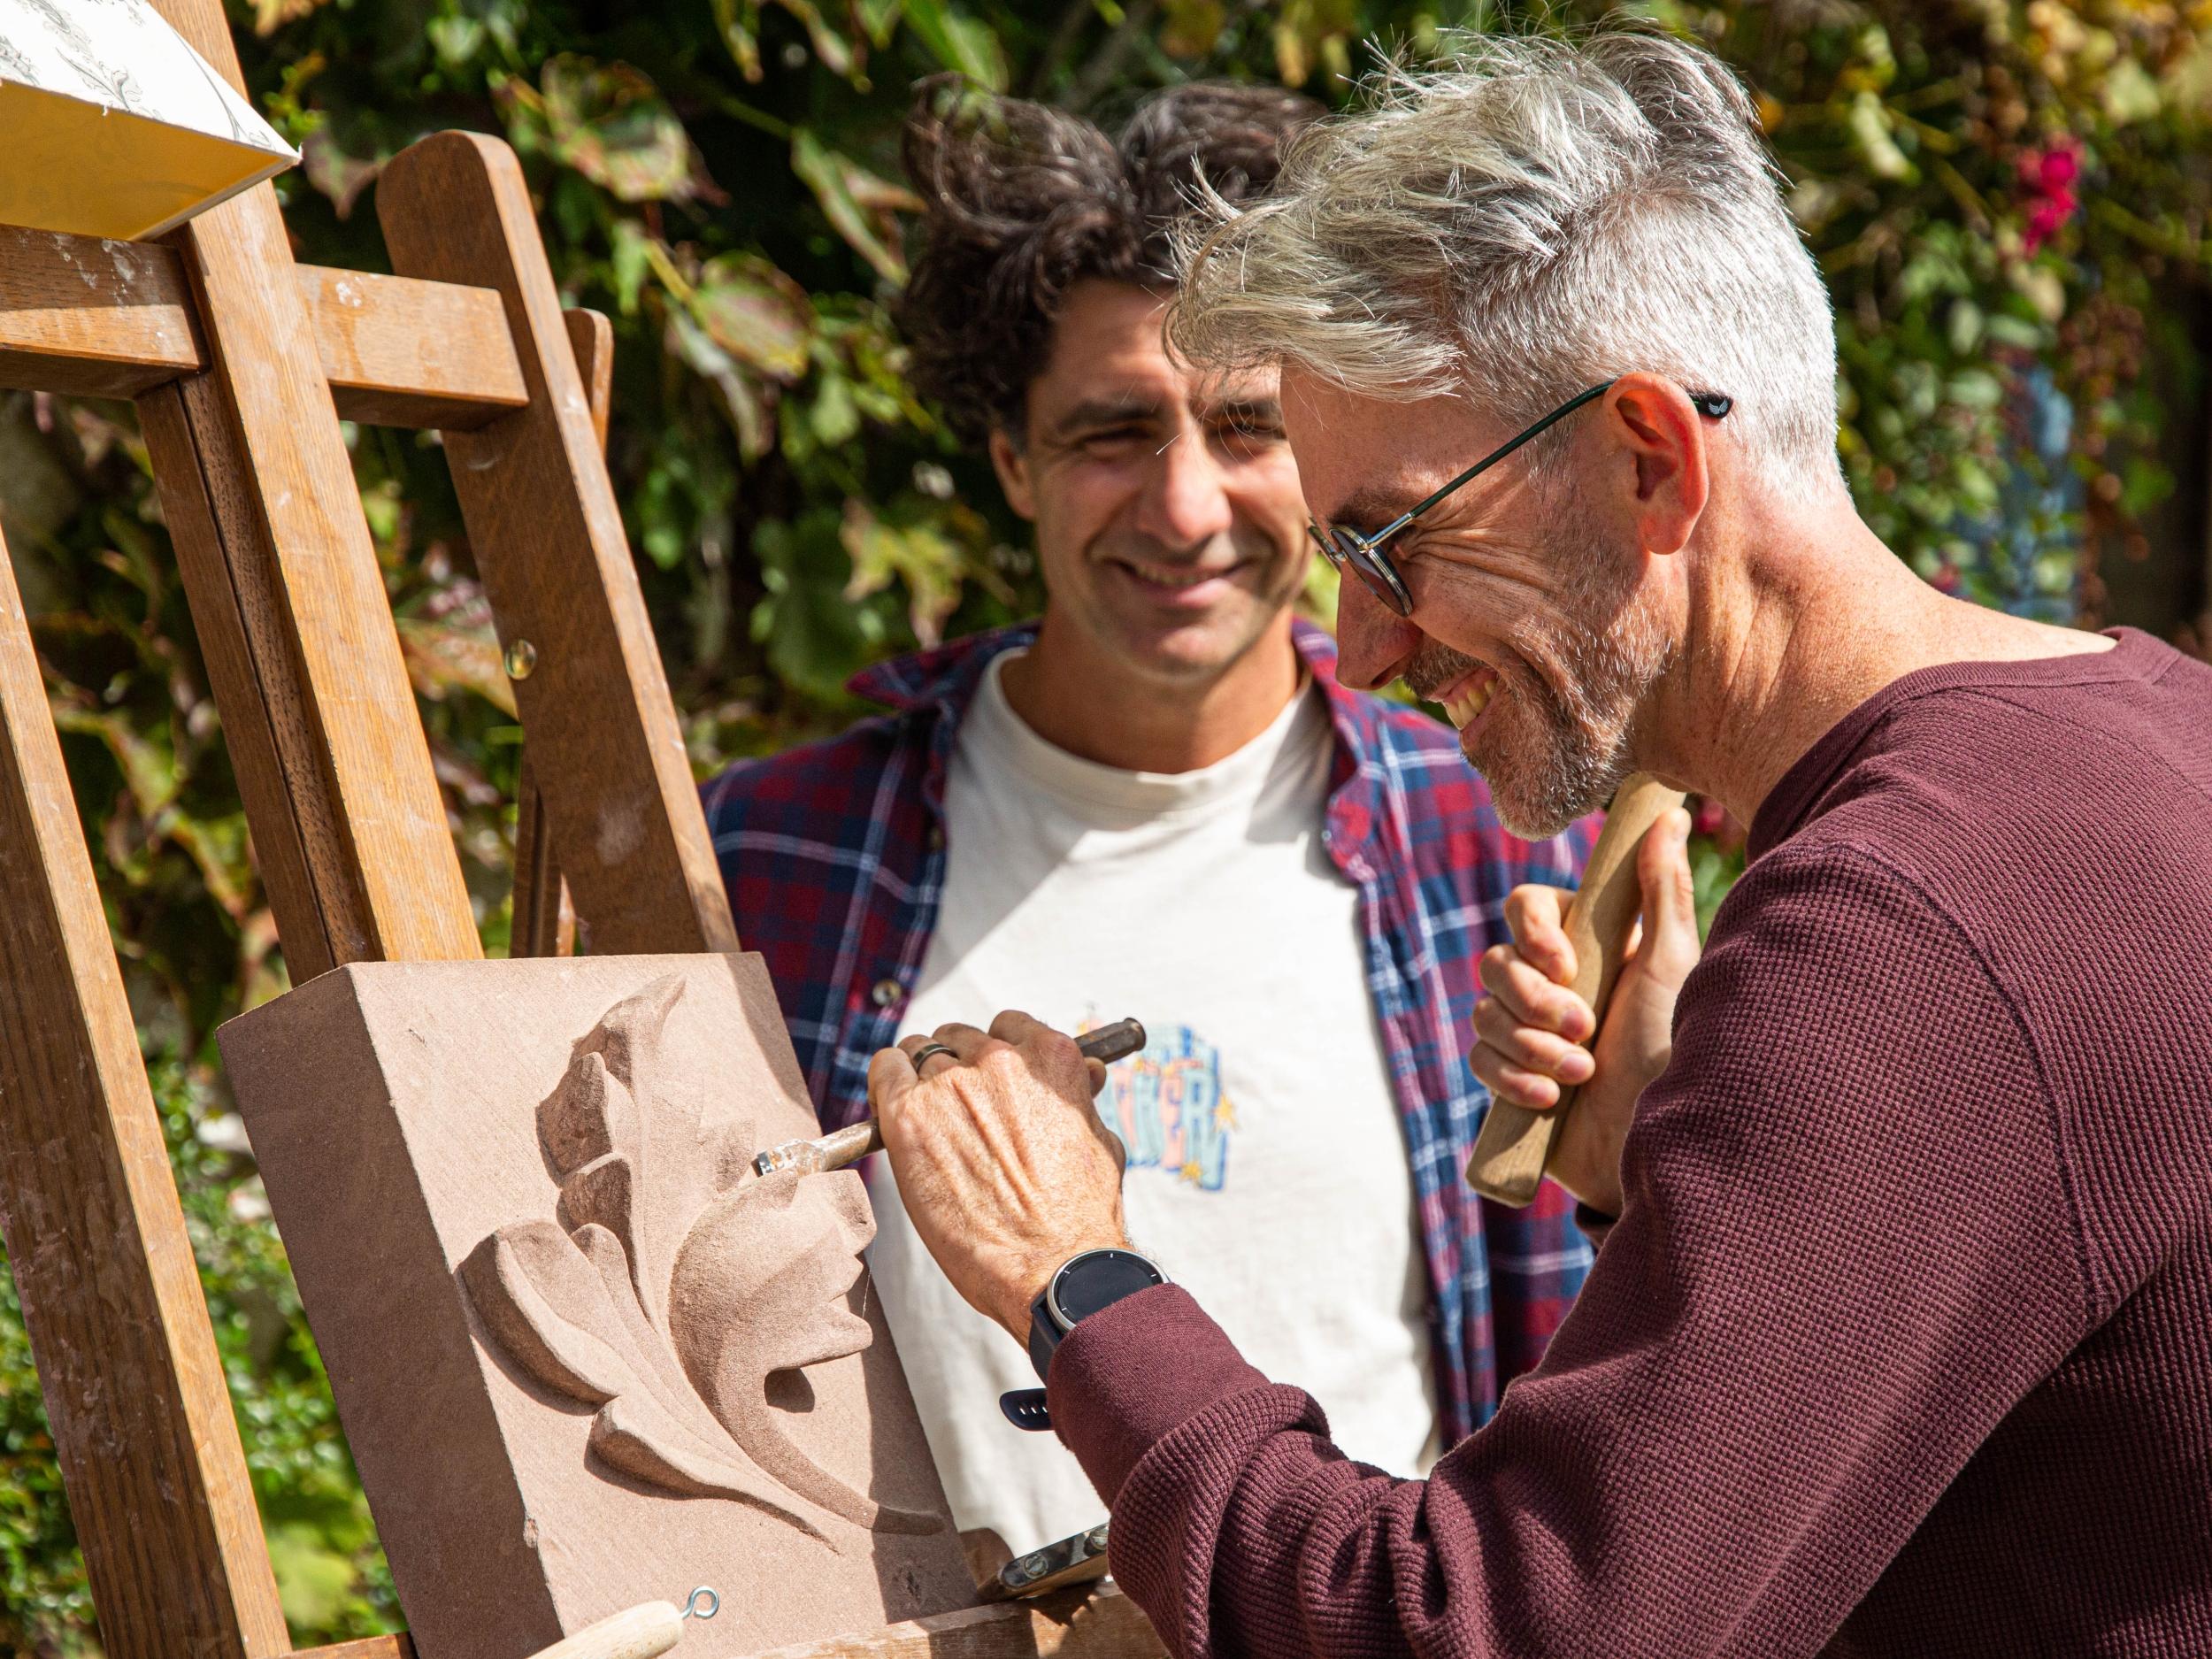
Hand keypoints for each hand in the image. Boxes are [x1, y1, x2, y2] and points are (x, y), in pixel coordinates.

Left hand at [868, 1011, 1129, 1340]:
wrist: (1050, 1267)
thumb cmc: (1078, 1217)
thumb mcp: (1098, 1139)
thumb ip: (1079, 1096)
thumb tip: (1086, 1074)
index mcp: (1051, 1057)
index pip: (1008, 1027)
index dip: (997, 1056)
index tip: (990, 1081)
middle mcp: (999, 1060)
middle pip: (958, 1038)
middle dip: (958, 1066)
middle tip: (957, 1109)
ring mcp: (950, 1085)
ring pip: (918, 1052)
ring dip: (919, 1077)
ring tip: (925, 1117)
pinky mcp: (908, 1116)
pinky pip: (884, 1070)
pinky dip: (885, 1081)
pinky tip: (891, 1107)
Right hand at [1470, 809, 1699, 1214]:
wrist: (1659, 1146)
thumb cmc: (1675, 1052)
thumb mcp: (1671, 967)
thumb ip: (1662, 890)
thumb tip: (1671, 814)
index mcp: (1588, 948)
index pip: (1523, 907)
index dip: (1532, 934)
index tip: (1565, 964)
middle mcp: (1554, 985)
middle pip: (1494, 960)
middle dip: (1532, 1000)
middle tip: (1583, 1030)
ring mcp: (1529, 1033)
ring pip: (1482, 1012)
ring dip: (1529, 1044)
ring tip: (1580, 1072)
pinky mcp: (1513, 1079)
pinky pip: (1479, 1060)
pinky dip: (1511, 1077)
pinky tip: (1550, 1097)